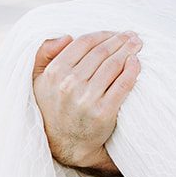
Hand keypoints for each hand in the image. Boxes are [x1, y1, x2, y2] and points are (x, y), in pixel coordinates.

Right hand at [32, 31, 141, 175]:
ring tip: (137, 45)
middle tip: (132, 35)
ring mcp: (87, 99)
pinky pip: (123, 84)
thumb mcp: (38, 80)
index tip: (114, 33)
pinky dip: (132, 70)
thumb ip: (44, 54)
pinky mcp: (103, 112)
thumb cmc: (53, 106)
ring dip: (129, 51)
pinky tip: (137, 62)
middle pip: (101, 53)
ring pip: (113, 65)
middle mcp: (69, 84)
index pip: (84, 43)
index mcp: (54, 72)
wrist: (64, 143)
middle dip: (120, 40)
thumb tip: (66, 36)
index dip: (103, 35)